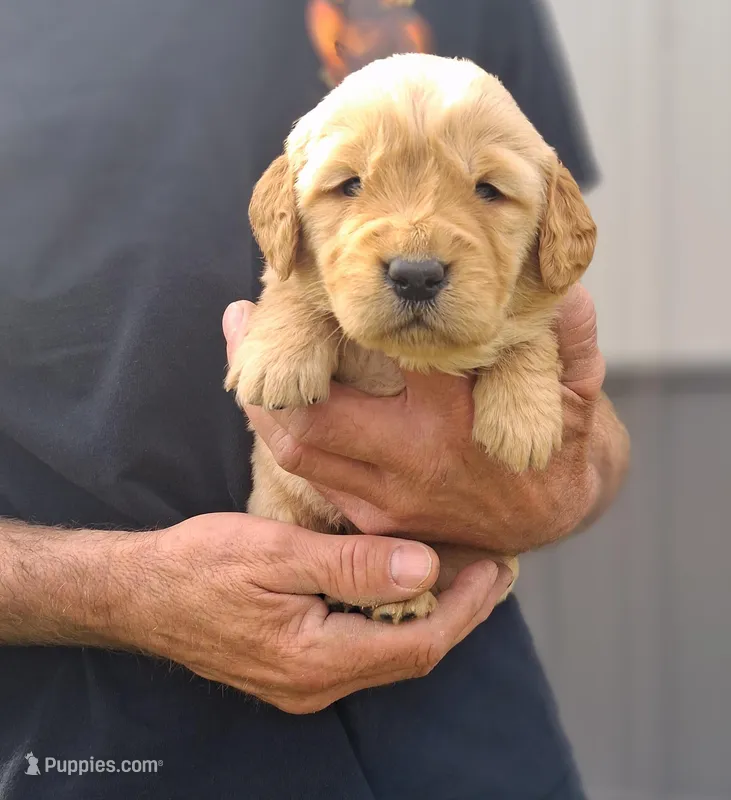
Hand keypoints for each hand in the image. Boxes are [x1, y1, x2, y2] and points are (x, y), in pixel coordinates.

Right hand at [128, 514, 510, 712]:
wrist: (141, 594)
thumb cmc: (203, 565)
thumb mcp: (277, 553)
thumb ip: (352, 565)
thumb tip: (426, 569)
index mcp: (317, 658)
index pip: (418, 643)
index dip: (464, 607)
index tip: (495, 568)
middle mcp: (317, 684)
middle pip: (412, 654)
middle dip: (460, 613)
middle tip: (496, 571)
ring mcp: (306, 683)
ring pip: (390, 654)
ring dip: (432, 615)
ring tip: (465, 576)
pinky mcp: (296, 669)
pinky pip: (365, 649)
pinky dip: (397, 619)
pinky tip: (407, 589)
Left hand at [223, 285, 623, 554]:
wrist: (554, 518)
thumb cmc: (561, 444)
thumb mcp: (579, 387)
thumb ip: (570, 334)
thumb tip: (562, 289)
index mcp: (457, 419)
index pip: (386, 352)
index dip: (343, 311)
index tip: (313, 279)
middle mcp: (411, 462)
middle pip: (308, 412)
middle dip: (263, 362)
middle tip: (238, 316)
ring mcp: (387, 498)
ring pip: (296, 449)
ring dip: (259, 401)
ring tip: (242, 351)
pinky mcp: (376, 518)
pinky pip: (310, 475)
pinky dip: (285, 435)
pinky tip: (276, 400)